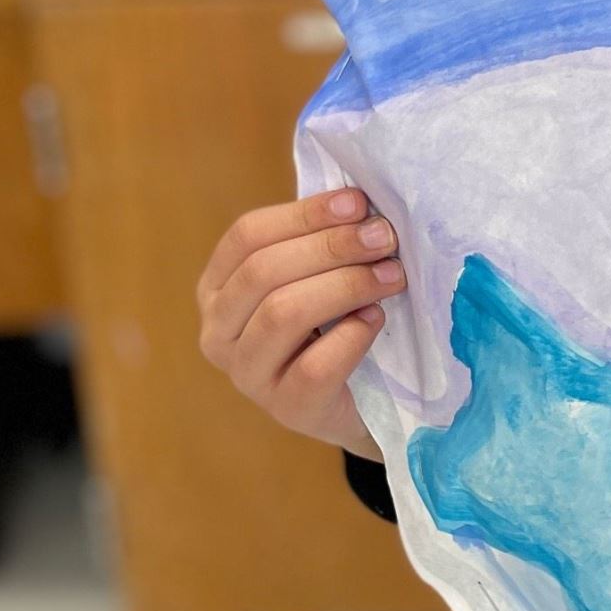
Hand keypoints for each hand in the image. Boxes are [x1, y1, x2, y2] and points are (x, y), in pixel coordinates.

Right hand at [196, 188, 402, 459]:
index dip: (304, 214)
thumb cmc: (338, 325)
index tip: (358, 202)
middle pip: (264, 272)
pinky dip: (352, 335)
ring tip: (391, 275)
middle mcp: (218, 332)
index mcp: (218, 288)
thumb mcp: (320, 277)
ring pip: (284, 314)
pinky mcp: (287, 408)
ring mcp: (247, 375)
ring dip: (346, 285)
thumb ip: (324, 242)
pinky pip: (315, 366)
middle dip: (331, 247)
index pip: (247, 236)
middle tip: (384, 237)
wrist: (363, 403)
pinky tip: (376, 319)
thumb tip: (359, 204)